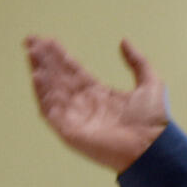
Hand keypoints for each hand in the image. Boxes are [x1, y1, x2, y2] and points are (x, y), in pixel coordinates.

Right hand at [25, 35, 168, 171]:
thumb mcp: (150, 82)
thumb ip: (137, 61)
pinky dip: (43, 93)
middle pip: (59, 78)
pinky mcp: (70, 131)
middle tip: (31, 40)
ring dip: (41, 71)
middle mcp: (85, 105)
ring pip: (52, 90)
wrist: (155, 146)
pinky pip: (51, 110)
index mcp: (100, 94)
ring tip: (31, 52)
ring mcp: (76, 118)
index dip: (60, 57)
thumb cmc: (155, 120)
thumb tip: (123, 40)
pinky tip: (37, 75)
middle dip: (45, 60)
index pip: (74, 72)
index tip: (47, 40)